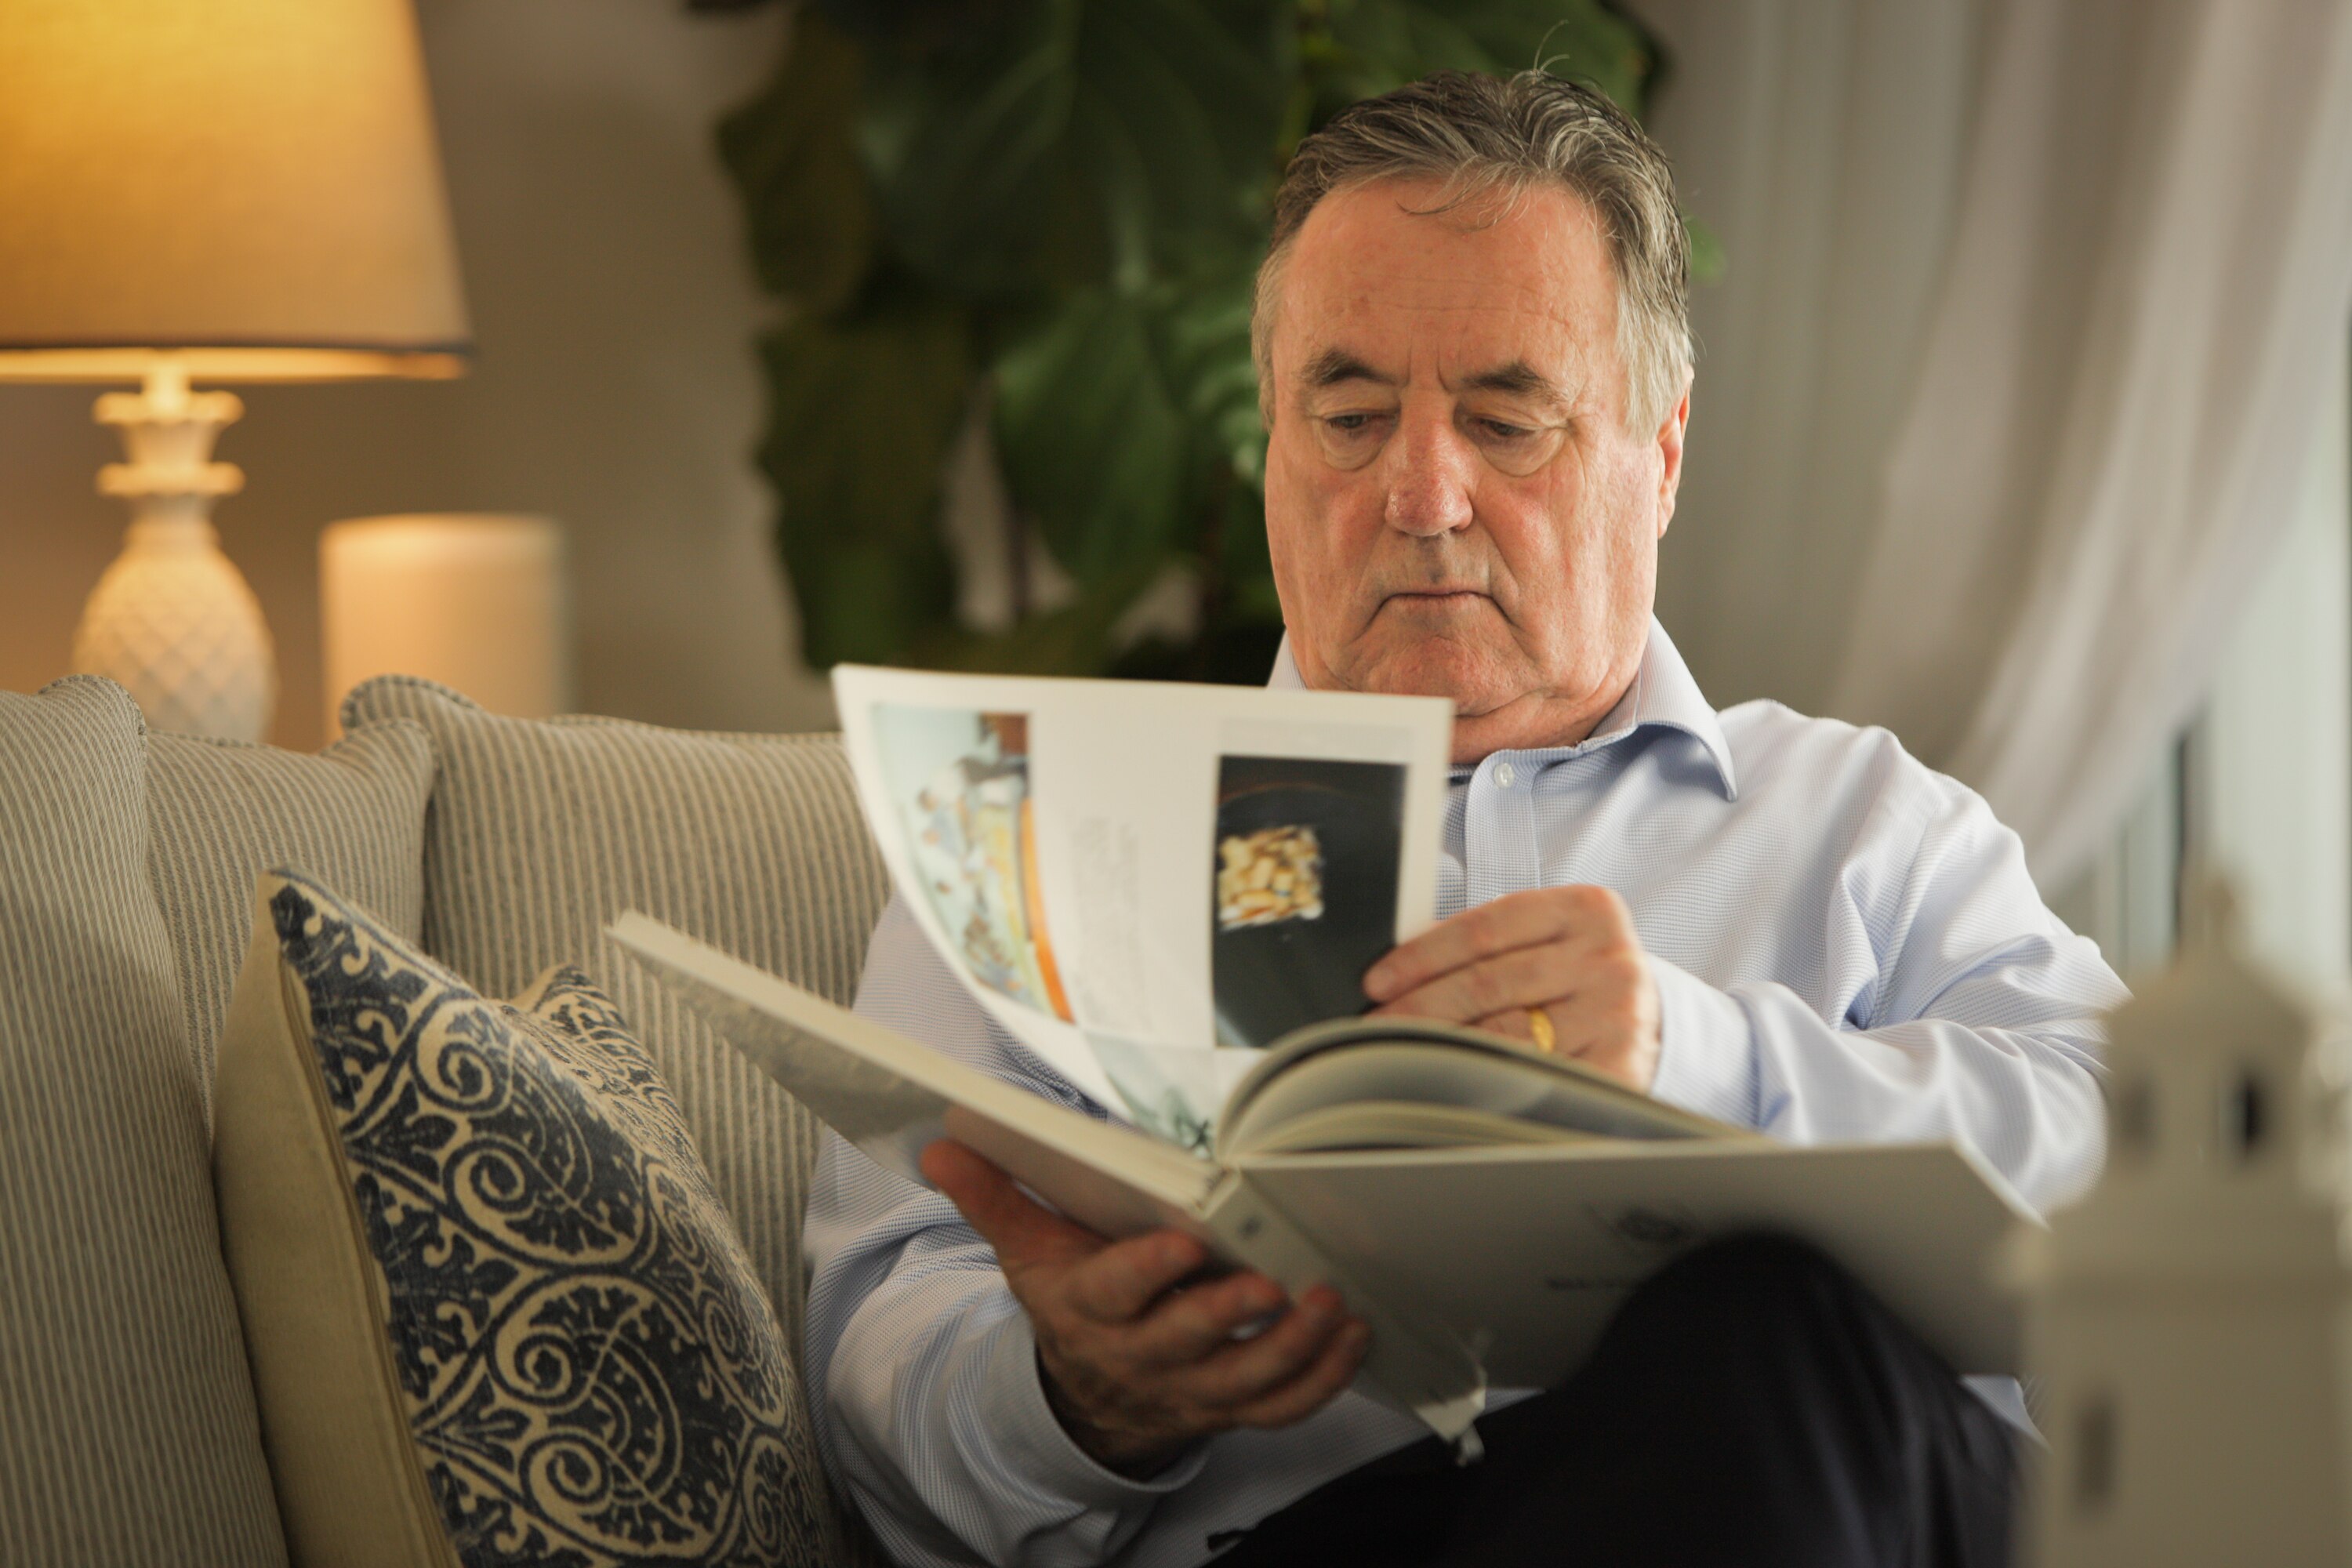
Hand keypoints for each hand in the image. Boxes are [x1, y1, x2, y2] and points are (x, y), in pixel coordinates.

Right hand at [921, 1140, 1371, 1477]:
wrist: (1086, 1393)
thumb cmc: (1069, 1300)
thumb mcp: (1024, 1251)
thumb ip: (992, 1196)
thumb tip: (942, 1143)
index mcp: (1092, 1310)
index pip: (1117, 1293)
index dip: (1150, 1271)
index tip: (1185, 1240)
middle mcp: (1142, 1357)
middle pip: (1185, 1343)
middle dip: (1226, 1314)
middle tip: (1268, 1284)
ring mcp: (1191, 1389)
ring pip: (1244, 1381)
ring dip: (1292, 1348)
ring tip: (1328, 1305)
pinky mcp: (1231, 1407)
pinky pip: (1281, 1407)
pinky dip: (1322, 1381)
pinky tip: (1351, 1338)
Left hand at [1363, 884, 1661, 1091]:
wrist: (1653, 1023)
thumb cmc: (1580, 977)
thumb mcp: (1549, 940)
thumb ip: (1491, 941)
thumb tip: (1400, 963)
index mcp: (1587, 908)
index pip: (1484, 927)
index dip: (1421, 955)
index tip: (1378, 981)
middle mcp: (1608, 957)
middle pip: (1488, 982)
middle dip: (1419, 1007)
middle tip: (1375, 1026)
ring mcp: (1618, 1012)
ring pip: (1504, 1034)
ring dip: (1441, 1047)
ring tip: (1399, 1054)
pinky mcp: (1622, 1064)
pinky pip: (1533, 1076)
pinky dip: (1486, 1082)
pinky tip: (1452, 1083)